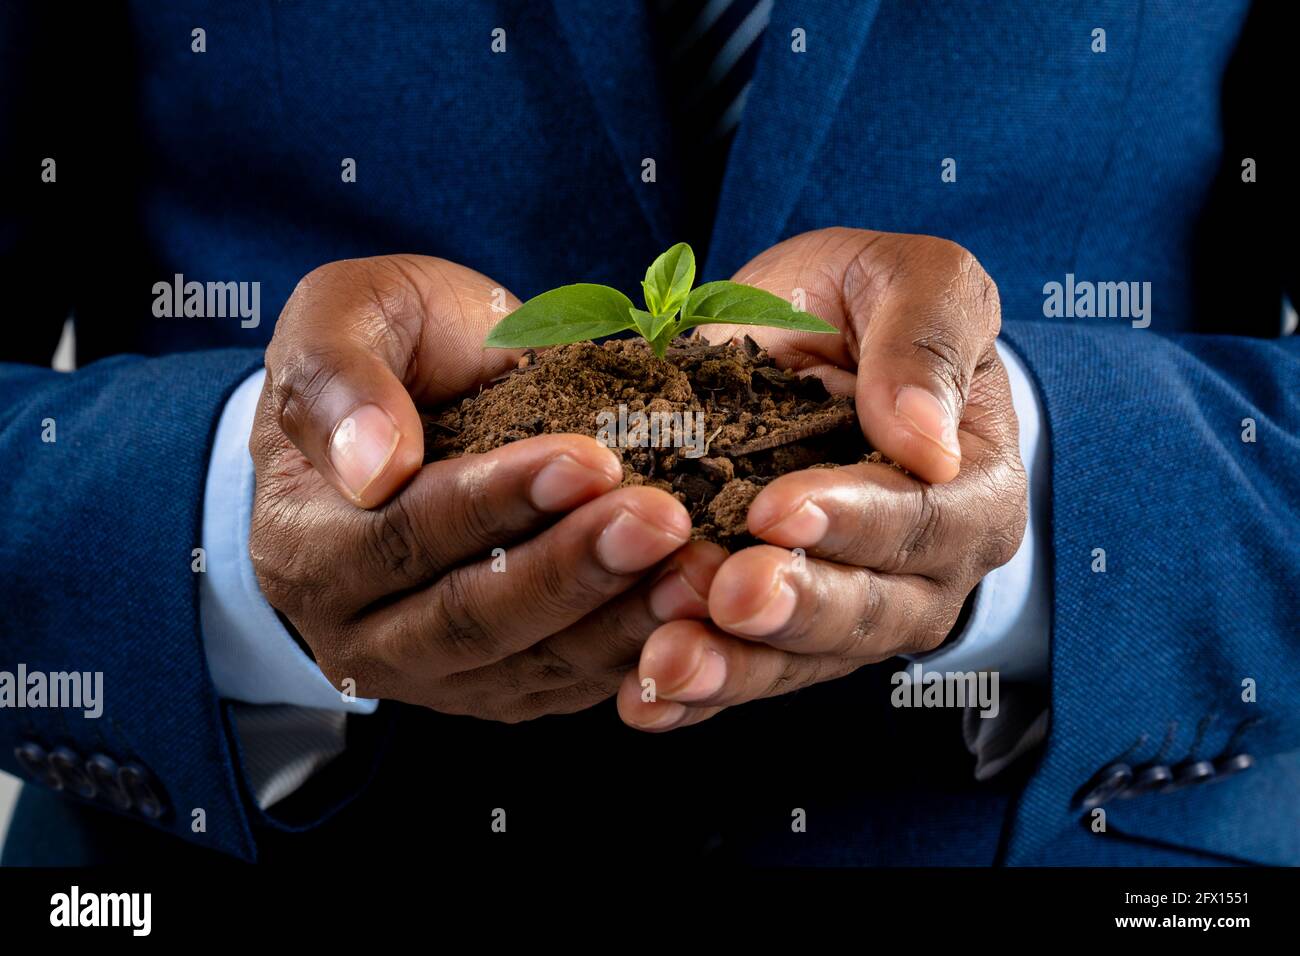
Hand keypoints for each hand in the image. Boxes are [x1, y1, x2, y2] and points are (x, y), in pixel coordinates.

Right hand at [252, 255, 724, 720]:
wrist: (421, 405)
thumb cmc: (385, 350)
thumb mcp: (342, 317)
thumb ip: (337, 376)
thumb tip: (372, 465)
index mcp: (304, 540)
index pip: (400, 536)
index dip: (496, 502)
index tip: (589, 460)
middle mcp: (355, 629)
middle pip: (468, 618)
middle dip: (572, 570)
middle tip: (663, 520)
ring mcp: (429, 671)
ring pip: (527, 665)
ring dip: (618, 621)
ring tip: (696, 570)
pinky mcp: (496, 687)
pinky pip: (563, 686)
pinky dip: (632, 651)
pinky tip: (692, 608)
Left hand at [617, 228, 1026, 730]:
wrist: (796, 343)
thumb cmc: (860, 304)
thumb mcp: (905, 279)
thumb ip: (924, 338)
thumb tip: (928, 441)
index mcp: (971, 482)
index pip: (928, 518)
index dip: (854, 521)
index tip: (776, 510)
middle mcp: (925, 567)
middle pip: (871, 610)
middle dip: (796, 609)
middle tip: (728, 596)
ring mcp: (852, 608)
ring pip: (804, 658)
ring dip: (735, 669)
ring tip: (664, 664)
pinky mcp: (783, 633)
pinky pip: (748, 671)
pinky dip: (696, 695)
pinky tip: (641, 702)